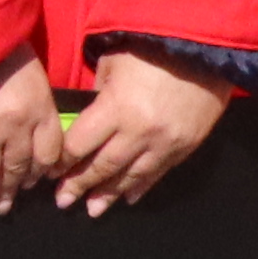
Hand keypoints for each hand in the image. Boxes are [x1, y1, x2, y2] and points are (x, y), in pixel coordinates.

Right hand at [0, 65, 54, 203]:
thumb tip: (25, 148)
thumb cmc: (5, 48)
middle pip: (17, 169)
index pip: (47, 154)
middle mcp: (19, 124)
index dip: (37, 171)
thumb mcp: (33, 77)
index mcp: (40, 108)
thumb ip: (34, 108)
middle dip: (8, 188)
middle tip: (1, 204)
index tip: (28, 180)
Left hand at [44, 49, 230, 214]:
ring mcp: (164, 143)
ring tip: (93, 210)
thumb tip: (89, 120)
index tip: (51, 172)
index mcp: (115, 109)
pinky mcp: (186, 146)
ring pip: (131, 176)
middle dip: (80, 185)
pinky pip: (158, 172)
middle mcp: (138, 133)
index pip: (80, 145)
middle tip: (64, 201)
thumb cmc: (151, 48)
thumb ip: (98, 95)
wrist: (206, 48)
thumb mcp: (113, 63)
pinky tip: (129, 197)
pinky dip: (141, 186)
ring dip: (110, 194)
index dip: (63, 161)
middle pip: (102, 166)